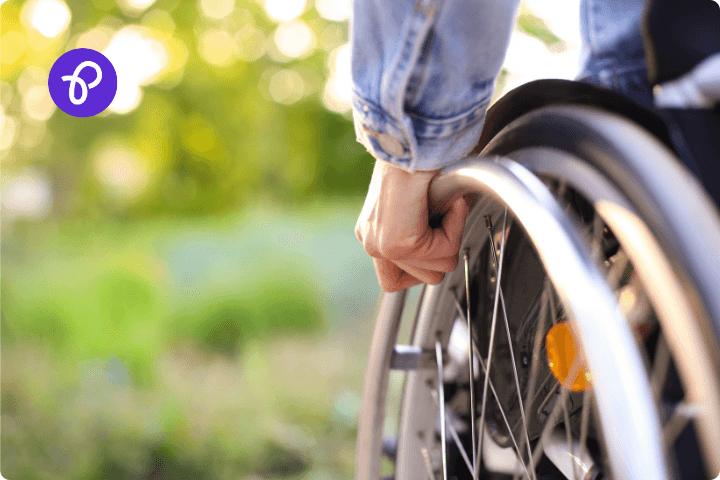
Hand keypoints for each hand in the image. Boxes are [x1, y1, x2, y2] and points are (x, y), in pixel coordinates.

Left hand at [355, 159, 468, 291]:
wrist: (413, 136)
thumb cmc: (422, 158)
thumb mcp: (416, 201)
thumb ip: (423, 230)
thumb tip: (447, 250)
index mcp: (372, 233)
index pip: (398, 278)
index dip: (427, 260)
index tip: (434, 229)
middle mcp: (371, 242)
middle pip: (422, 278)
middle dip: (442, 251)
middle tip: (441, 217)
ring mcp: (381, 246)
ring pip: (436, 272)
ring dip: (450, 238)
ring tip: (443, 208)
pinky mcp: (397, 244)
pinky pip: (443, 254)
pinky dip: (454, 228)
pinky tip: (447, 204)